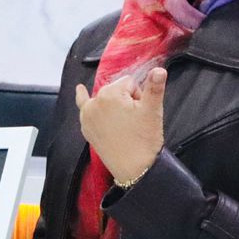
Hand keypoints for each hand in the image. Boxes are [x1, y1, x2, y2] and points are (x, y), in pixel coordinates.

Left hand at [74, 67, 166, 184]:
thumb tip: (159, 69)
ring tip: (121, 119)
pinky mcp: (86, 127)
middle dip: (128, 101)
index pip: (130, 83)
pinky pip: (83, 106)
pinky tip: (79, 89)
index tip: (141, 112)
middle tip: (134, 122)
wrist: (134, 169)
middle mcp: (95, 102)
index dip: (139, 95)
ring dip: (112, 103)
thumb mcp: (153, 111)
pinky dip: (82, 97)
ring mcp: (88, 115)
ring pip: (105, 99)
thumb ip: (155, 87)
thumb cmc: (144, 140)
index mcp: (110, 94)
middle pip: (118, 90)